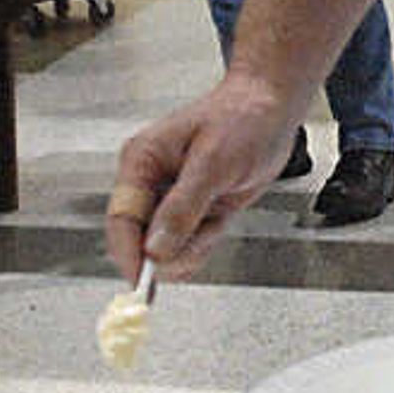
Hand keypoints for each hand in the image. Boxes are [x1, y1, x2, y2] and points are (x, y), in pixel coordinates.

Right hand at [104, 81, 302, 283]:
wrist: (272, 109)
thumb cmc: (242, 118)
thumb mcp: (213, 162)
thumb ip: (183, 206)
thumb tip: (155, 248)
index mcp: (140, 161)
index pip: (121, 219)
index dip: (129, 254)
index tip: (141, 283)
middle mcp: (149, 183)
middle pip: (139, 241)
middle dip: (171, 249)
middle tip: (203, 233)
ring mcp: (170, 200)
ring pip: (166, 250)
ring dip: (194, 245)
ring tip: (217, 212)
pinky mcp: (191, 212)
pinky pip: (189, 245)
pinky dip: (207, 240)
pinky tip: (221, 215)